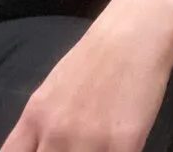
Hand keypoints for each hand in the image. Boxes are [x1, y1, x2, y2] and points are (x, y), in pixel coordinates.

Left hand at [0, 0, 172, 150]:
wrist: (135, 32)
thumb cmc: (97, 57)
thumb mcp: (54, 88)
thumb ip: (42, 123)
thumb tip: (37, 147)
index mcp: (36, 116)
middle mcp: (57, 132)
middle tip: (76, 145)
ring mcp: (89, 141)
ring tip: (99, 144)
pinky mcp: (124, 145)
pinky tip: (121, 145)